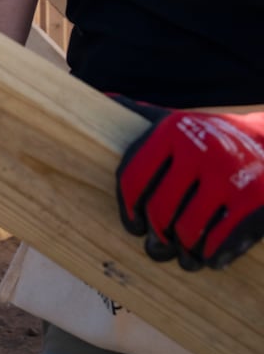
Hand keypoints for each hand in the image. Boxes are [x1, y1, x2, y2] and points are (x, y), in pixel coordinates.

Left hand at [113, 96, 263, 270]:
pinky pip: (222, 241)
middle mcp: (199, 151)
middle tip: (159, 246)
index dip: (128, 209)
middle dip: (157, 236)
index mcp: (171, 131)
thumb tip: (105, 96)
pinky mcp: (256, 201)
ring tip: (184, 255)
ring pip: (189, 230)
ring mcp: (230, 176)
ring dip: (184, 251)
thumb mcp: (178, 121)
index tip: (134, 225)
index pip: (131, 178)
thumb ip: (142, 114)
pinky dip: (212, 255)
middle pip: (160, 210)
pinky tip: (210, 257)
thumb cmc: (214, 138)